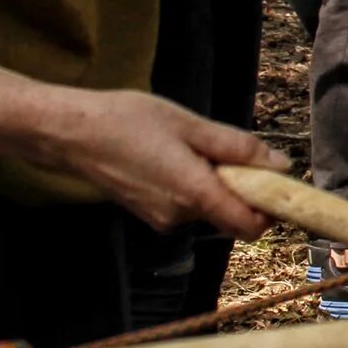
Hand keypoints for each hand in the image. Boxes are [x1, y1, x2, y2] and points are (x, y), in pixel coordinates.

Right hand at [40, 87, 284, 236]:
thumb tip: (278, 166)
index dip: (271, 209)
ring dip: (215, 182)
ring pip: (208, 206)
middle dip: (242, 187)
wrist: (68, 133)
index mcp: (193, 194)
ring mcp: (160, 218)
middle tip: (227, 148)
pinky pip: (186, 203)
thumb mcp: (189, 124)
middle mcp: (178, 216)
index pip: (249, 226)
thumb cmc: (127, 121)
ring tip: (190, 143)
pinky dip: (193, 184)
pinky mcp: (148, 212)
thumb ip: (236, 148)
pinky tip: (172, 153)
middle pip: (231, 214)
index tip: (277, 182)